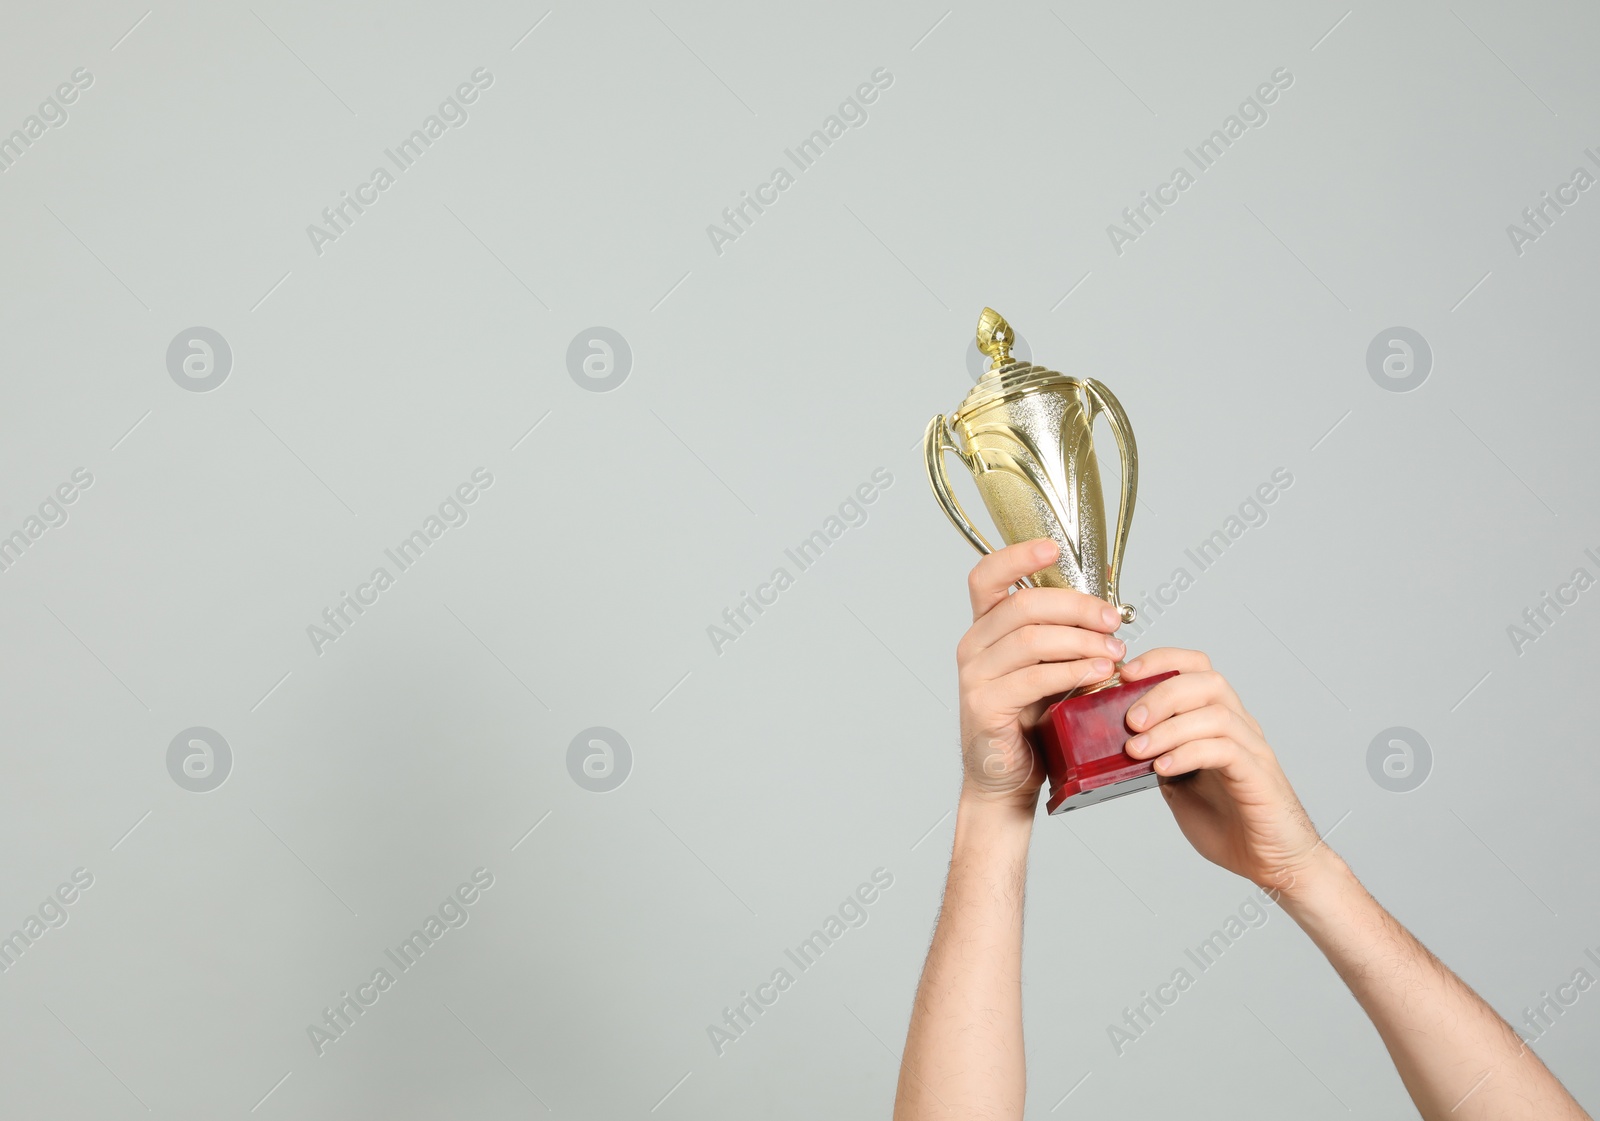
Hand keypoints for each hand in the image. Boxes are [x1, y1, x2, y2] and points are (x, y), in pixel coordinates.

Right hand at [956, 539, 1125, 812]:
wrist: (1007, 779)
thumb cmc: (1031, 722)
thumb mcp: (1048, 669)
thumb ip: (1064, 638)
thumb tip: (1108, 611)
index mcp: (985, 629)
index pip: (987, 576)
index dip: (1018, 556)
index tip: (1053, 549)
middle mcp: (973, 646)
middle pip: (1022, 604)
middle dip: (1076, 607)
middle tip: (1112, 621)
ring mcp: (974, 676)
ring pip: (1031, 639)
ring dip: (1081, 641)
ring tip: (1114, 653)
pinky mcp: (985, 706)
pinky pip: (1034, 678)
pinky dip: (1073, 672)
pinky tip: (1099, 675)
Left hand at [1120, 649, 1324, 894]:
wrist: (1270, 861)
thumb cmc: (1227, 821)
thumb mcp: (1176, 783)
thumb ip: (1156, 756)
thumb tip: (1116, 738)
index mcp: (1218, 720)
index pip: (1196, 667)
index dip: (1161, 660)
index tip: (1126, 674)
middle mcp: (1239, 726)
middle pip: (1207, 680)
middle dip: (1161, 692)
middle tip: (1129, 720)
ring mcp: (1252, 749)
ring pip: (1216, 713)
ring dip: (1169, 727)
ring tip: (1136, 749)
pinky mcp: (1258, 776)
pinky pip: (1225, 750)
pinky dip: (1187, 753)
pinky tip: (1162, 768)